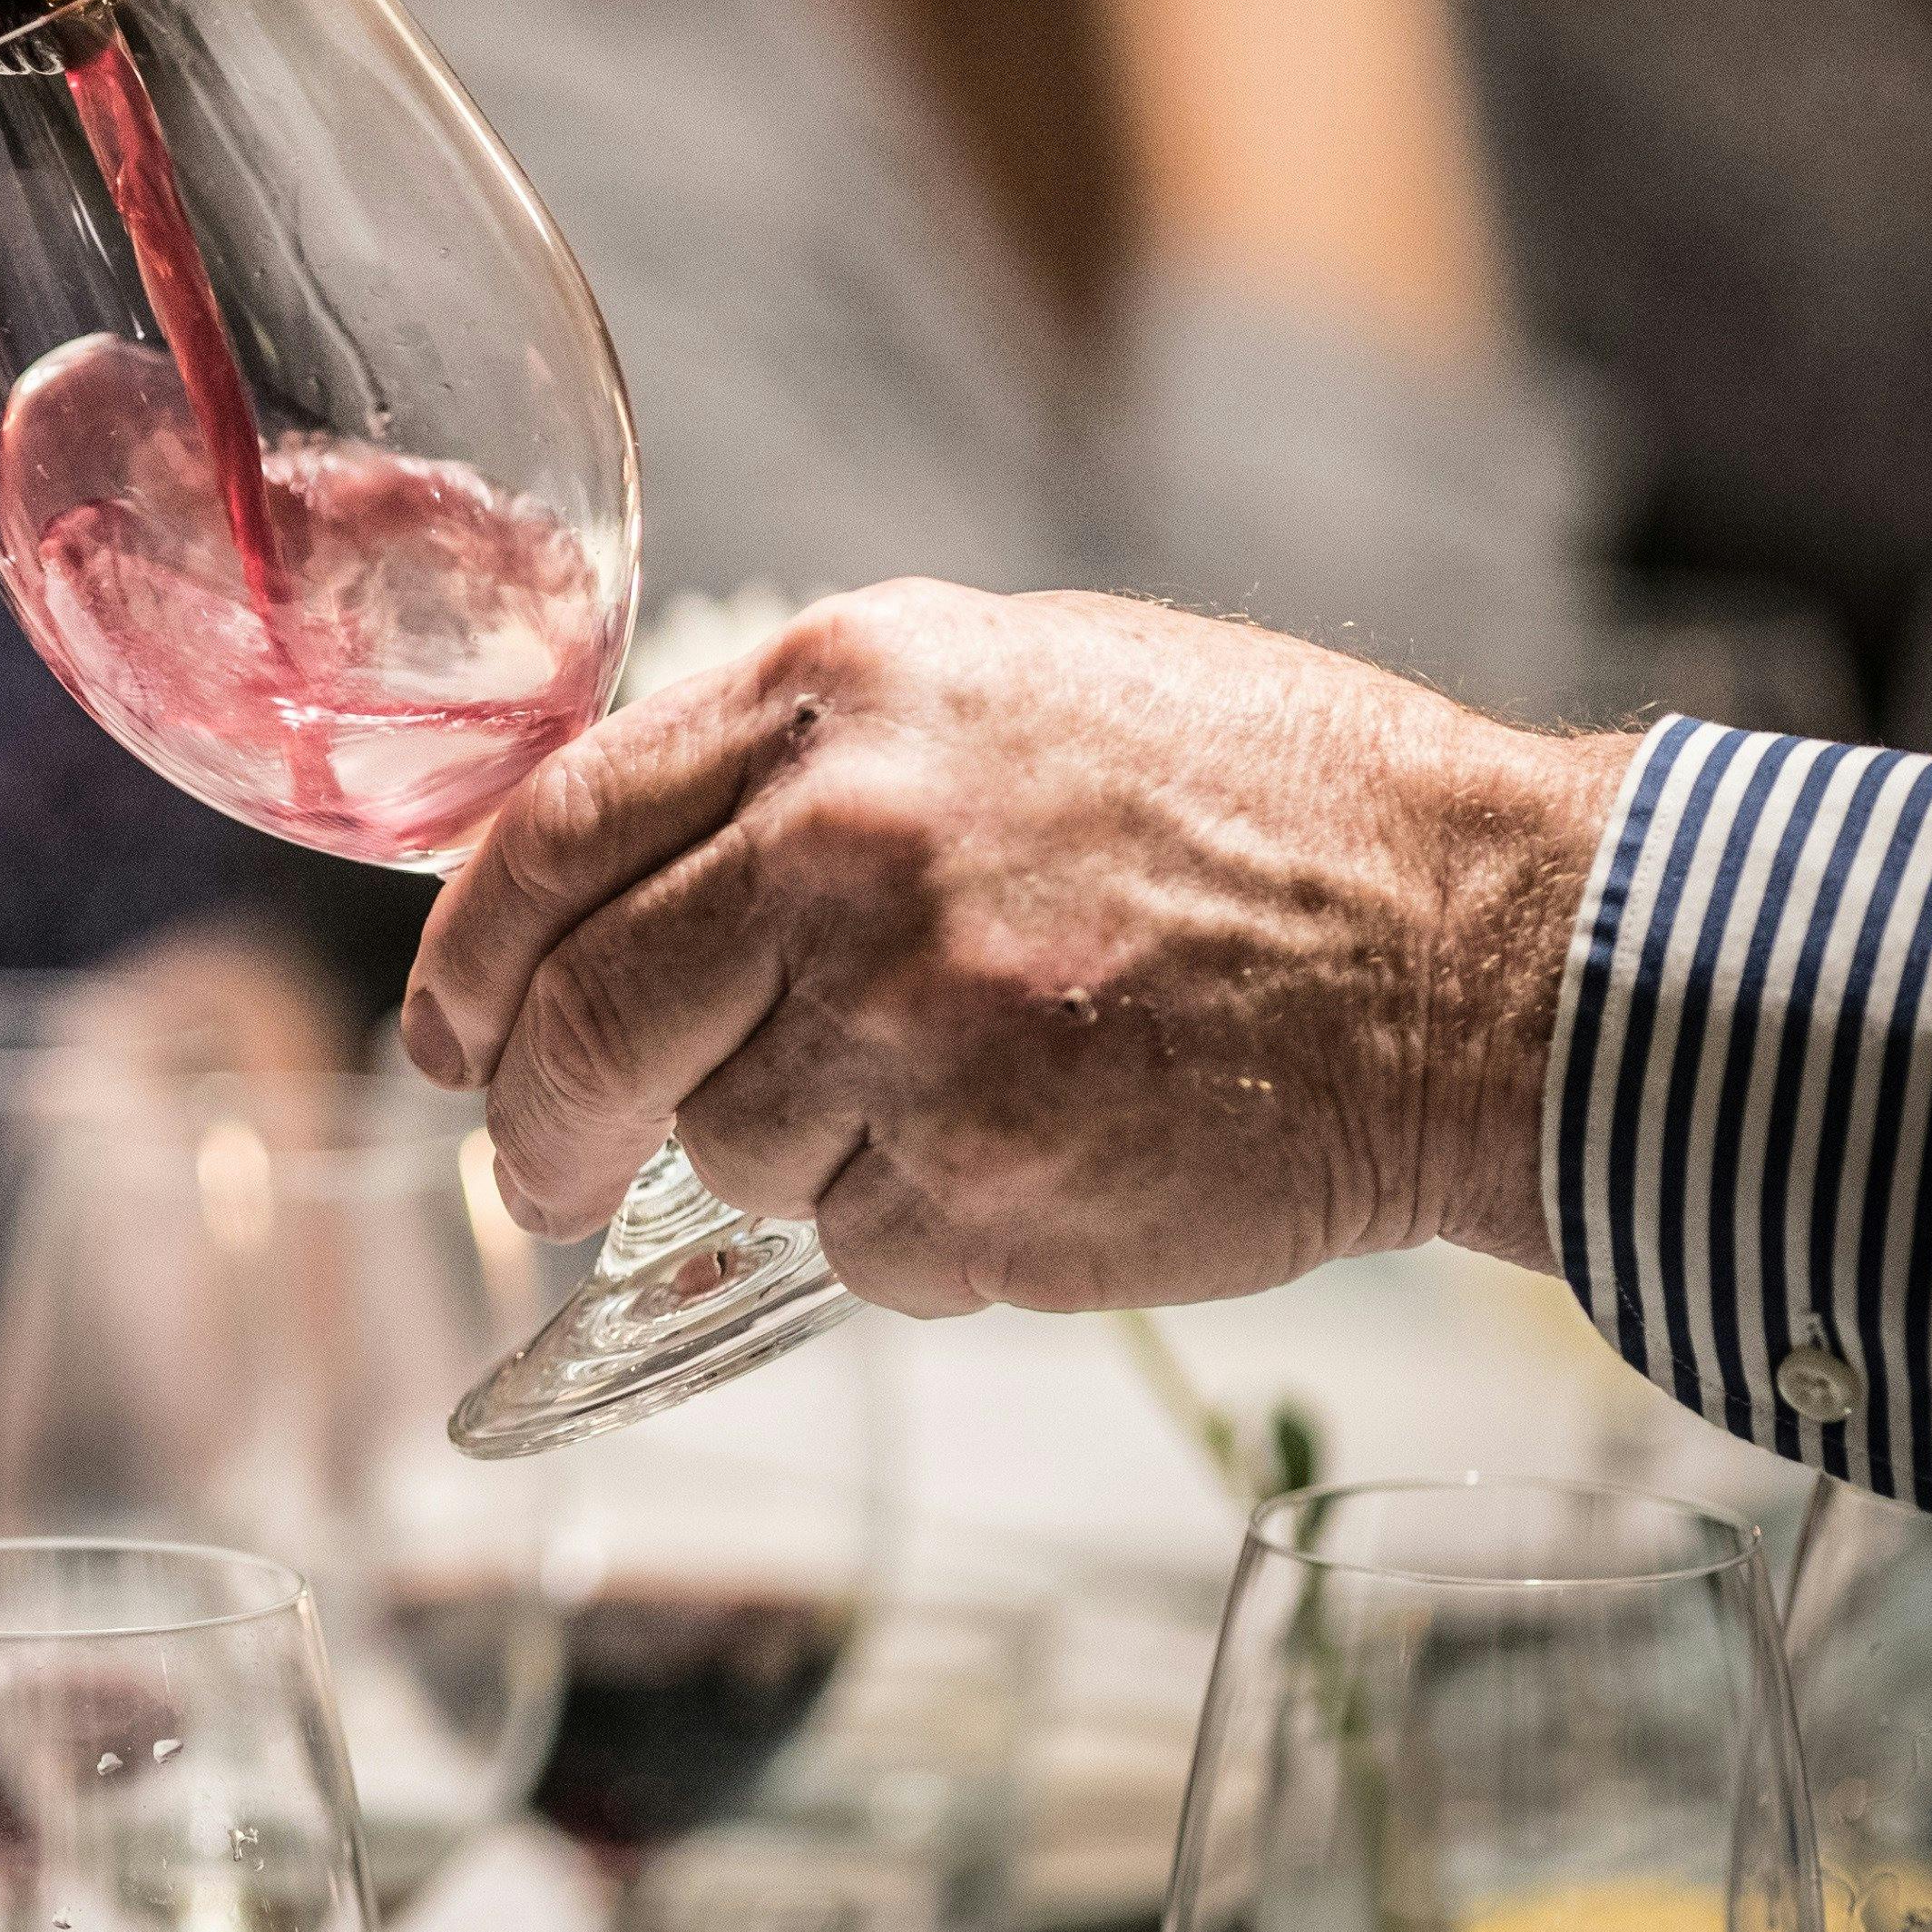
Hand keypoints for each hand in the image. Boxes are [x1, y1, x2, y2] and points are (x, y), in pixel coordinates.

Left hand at [398, 580, 1620, 1316]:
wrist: (1485, 944)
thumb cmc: (1260, 808)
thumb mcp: (1005, 682)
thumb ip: (800, 761)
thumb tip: (614, 876)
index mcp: (839, 693)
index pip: (553, 837)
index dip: (470, 960)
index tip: (446, 1035)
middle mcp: (845, 844)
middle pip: (591, 1023)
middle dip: (543, 1123)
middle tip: (546, 1170)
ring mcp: (910, 1018)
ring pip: (728, 1153)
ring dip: (799, 1158)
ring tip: (963, 1091)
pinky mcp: (987, 1175)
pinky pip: (861, 1249)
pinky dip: (919, 1234)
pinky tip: (1042, 1155)